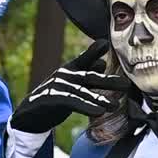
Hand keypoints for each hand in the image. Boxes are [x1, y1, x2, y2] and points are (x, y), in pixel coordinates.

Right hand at [11, 42, 126, 133]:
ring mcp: (56, 87)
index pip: (85, 60)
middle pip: (89, 77)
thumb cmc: (55, 96)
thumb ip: (86, 72)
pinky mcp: (50, 99)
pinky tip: (98, 112)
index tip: (105, 43)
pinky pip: (72, 103)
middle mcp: (64, 76)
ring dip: (99, 99)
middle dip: (108, 81)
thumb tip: (102, 62)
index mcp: (70, 70)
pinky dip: (86, 107)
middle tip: (126, 85)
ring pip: (82, 92)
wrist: (31, 113)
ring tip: (114, 106)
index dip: (94, 51)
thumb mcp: (73, 83)